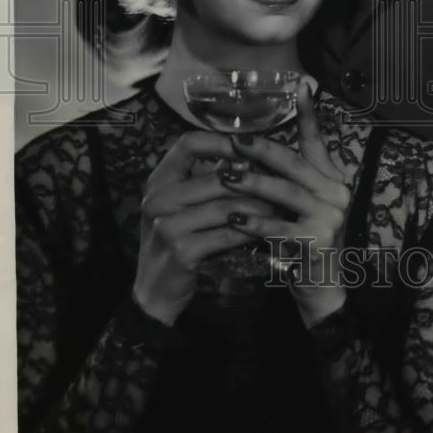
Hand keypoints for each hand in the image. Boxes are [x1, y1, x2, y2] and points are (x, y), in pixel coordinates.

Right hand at [133, 130, 276, 326]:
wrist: (153, 291)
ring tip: (279, 205)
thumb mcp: (181, 206)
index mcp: (157, 181)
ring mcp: (166, 226)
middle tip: (278, 181)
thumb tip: (247, 155)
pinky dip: (250, 230)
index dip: (221, 141)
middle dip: (252, 181)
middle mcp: (157, 199)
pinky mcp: (181, 250)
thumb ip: (207, 180)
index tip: (249, 145)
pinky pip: (226, 233)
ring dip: (257, 206)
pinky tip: (266, 230)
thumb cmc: (175, 240)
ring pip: (225, 206)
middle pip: (215, 178)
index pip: (188, 143)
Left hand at [226, 82, 350, 326]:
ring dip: (251, 183)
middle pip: (294, 164)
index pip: (318, 142)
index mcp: (332, 179)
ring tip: (223, 176)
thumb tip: (257, 149)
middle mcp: (337, 193)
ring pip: (284, 193)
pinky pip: (279, 228)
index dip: (308, 115)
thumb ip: (290, 180)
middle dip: (263, 150)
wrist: (323, 289)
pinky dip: (254, 222)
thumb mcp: (302, 206)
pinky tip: (232, 218)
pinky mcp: (318, 242)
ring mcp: (330, 217)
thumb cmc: (305, 242)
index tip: (300, 88)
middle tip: (235, 139)